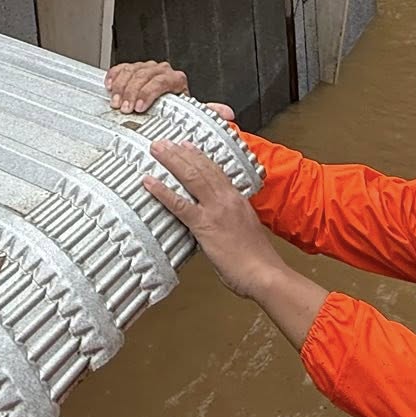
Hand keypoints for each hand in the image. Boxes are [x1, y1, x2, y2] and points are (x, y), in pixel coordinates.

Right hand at [105, 59, 236, 121]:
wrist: (164, 99)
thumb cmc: (175, 106)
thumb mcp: (190, 109)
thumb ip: (207, 111)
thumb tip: (227, 114)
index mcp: (175, 79)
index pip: (161, 81)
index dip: (149, 93)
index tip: (140, 107)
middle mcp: (161, 71)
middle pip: (143, 76)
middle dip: (132, 93)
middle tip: (125, 108)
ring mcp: (145, 68)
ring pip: (131, 71)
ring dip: (121, 87)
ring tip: (117, 102)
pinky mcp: (132, 69)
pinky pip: (122, 67)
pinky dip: (114, 76)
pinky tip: (110, 86)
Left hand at [145, 141, 285, 298]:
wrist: (265, 274)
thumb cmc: (258, 260)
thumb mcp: (246, 232)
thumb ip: (231, 222)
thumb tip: (218, 225)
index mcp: (238, 200)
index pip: (216, 170)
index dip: (200, 156)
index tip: (188, 146)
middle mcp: (227, 199)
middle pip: (201, 167)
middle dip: (181, 152)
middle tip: (165, 142)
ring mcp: (215, 210)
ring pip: (191, 177)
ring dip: (171, 160)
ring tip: (157, 149)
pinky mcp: (205, 225)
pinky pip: (179, 204)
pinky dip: (163, 191)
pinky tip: (150, 182)